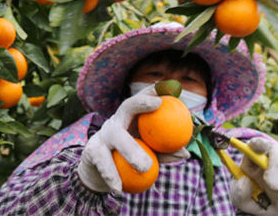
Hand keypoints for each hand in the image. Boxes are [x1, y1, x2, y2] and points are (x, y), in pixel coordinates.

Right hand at [76, 86, 190, 193]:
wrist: (98, 175)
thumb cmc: (128, 161)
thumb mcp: (148, 155)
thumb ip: (164, 152)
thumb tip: (185, 153)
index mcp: (131, 120)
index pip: (142, 100)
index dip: (153, 90)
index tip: (168, 87)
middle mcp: (117, 121)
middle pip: (127, 106)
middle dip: (141, 101)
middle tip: (157, 104)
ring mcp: (103, 133)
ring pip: (116, 135)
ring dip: (131, 149)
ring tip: (145, 166)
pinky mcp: (92, 150)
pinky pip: (103, 161)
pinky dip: (111, 175)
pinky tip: (118, 188)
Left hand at [230, 137, 277, 215]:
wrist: (273, 210)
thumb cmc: (255, 199)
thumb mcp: (240, 198)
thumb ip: (239, 191)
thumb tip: (244, 181)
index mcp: (256, 158)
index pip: (258, 144)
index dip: (259, 143)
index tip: (256, 147)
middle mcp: (275, 157)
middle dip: (277, 168)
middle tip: (273, 186)